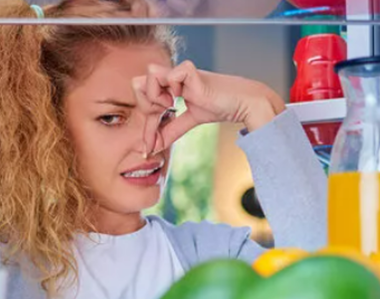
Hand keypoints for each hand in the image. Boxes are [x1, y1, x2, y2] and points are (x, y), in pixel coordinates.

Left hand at [132, 61, 285, 155]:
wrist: (242, 103)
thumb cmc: (220, 106)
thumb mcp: (189, 121)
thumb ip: (171, 130)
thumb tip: (153, 147)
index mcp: (170, 85)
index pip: (144, 102)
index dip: (145, 127)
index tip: (150, 147)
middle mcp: (172, 76)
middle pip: (137, 83)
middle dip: (146, 107)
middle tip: (164, 117)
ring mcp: (180, 71)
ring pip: (149, 74)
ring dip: (157, 96)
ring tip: (174, 104)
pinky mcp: (191, 71)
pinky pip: (170, 74)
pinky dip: (173, 88)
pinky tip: (184, 97)